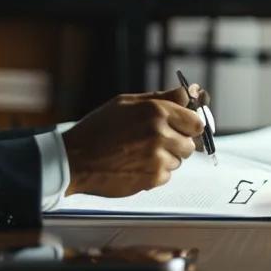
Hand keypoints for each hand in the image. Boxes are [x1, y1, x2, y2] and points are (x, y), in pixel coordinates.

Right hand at [63, 87, 204, 197]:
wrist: (74, 159)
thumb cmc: (98, 128)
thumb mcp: (127, 103)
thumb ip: (162, 98)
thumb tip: (191, 91)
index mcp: (157, 111)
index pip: (197, 122)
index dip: (189, 126)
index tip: (181, 128)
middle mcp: (161, 134)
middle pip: (190, 144)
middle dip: (176, 143)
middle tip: (154, 142)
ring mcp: (157, 158)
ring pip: (178, 161)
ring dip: (165, 158)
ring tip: (139, 153)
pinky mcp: (152, 179)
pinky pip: (166, 176)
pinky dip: (155, 173)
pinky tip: (135, 165)